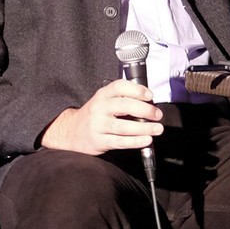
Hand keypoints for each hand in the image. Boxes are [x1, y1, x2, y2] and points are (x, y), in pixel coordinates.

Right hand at [41, 79, 161, 154]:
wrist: (71, 132)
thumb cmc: (96, 115)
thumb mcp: (105, 100)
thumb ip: (124, 98)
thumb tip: (150, 103)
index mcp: (103, 95)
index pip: (119, 87)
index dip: (137, 90)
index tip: (150, 96)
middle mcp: (99, 108)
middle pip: (125, 106)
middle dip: (146, 110)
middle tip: (158, 115)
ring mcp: (98, 125)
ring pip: (124, 126)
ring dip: (145, 128)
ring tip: (157, 129)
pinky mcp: (99, 141)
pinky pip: (120, 142)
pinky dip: (136, 141)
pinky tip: (146, 140)